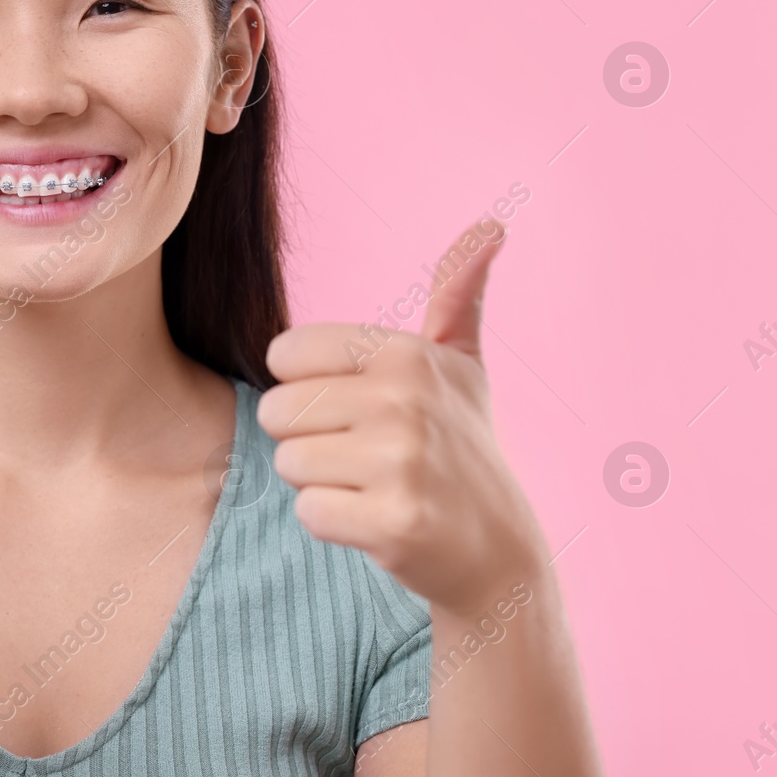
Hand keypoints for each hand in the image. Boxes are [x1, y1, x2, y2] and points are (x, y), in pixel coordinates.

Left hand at [256, 221, 549, 616]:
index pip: (285, 355)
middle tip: (366, 455)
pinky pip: (308, 512)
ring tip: (374, 485)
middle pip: (278, 411)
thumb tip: (492, 224)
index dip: (308, 387)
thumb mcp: (461, 365)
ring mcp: (402, 462)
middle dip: (308, 438)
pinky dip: (332, 523)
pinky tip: (377, 521)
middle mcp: (406, 399)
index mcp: (406, 353)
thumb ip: (458, 294)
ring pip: (288, 462)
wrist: (498, 552)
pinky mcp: (394, 522)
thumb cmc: (461, 448)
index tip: (359, 407)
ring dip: (320, 481)